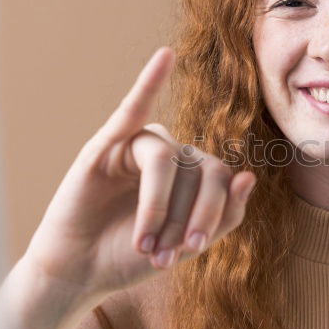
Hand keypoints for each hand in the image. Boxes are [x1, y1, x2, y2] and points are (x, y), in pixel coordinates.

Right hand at [22, 47, 255, 299]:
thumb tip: (249, 176)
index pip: (221, 178)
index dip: (212, 213)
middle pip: (199, 170)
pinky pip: (131, 109)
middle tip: (166, 255)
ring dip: (157, 208)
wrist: (79, 272)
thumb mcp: (185, 245)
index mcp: (193, 175)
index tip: (192, 249)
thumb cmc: (130, 256)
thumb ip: (224, 216)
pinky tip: (165, 57)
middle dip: (186, 217)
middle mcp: (171, 154)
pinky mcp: (105, 146)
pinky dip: (149, 82)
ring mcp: (138, 147)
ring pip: (167, 161)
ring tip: (143, 245)